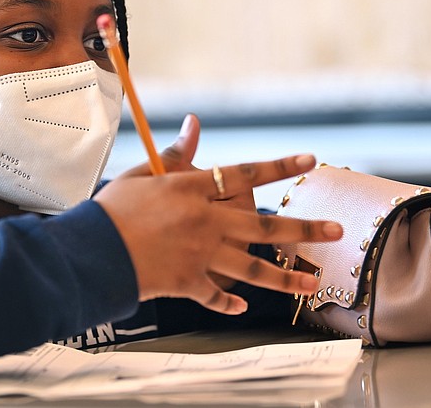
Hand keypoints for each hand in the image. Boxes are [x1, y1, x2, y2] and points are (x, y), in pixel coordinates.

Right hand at [93, 114, 341, 314]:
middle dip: (304, 229)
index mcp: (193, 190)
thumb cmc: (112, 209)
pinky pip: (215, 295)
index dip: (279, 166)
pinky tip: (243, 306)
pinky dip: (229, 302)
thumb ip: (174, 154)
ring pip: (252, 268)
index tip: (310, 160)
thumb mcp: (142, 174)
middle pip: (263, 226)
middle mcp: (206, 222)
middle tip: (336, 231)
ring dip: (287, 278)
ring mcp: (200, 255)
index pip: (245, 173)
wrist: (93, 252)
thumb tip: (194, 123)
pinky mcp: (187, 282)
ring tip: (314, 284)